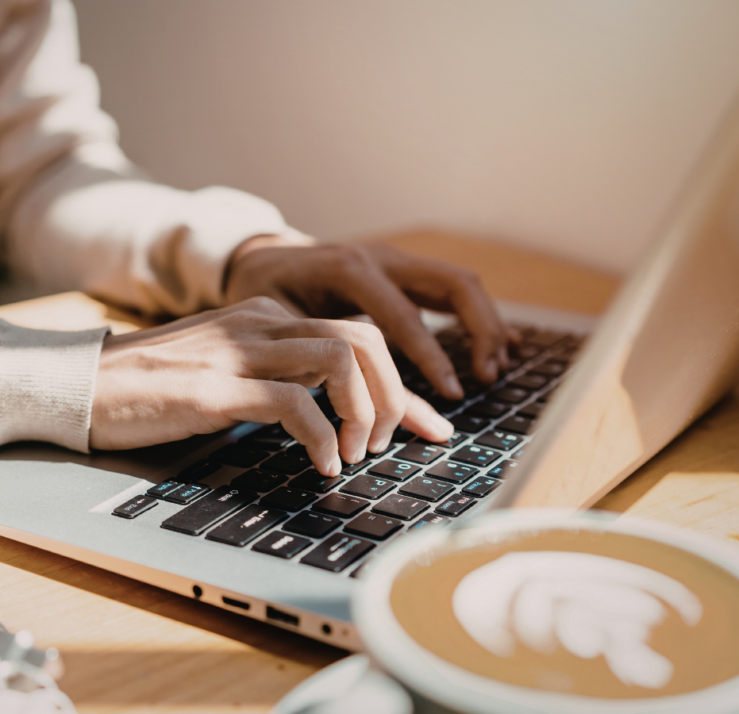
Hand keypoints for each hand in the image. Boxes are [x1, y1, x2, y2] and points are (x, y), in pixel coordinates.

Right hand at [90, 297, 453, 474]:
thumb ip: (276, 376)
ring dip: (366, 412)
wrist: (81, 384)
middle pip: (363, 338)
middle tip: (388, 443)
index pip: (356, 334)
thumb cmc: (151, 388)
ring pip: (339, 357)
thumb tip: (331, 412)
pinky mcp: (214, 387)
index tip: (429, 426)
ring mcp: (237, 351)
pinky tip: (323, 465)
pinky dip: (324, 437)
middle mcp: (258, 323)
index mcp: (264, 316)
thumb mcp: (225, 370)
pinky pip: (294, 402)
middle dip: (394, 394)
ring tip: (357, 453)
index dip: (402, 385)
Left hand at [224, 235, 515, 398]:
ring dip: (486, 323)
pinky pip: (452, 288)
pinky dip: (477, 316)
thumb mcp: (284, 329)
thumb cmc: (266, 296)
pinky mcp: (405, 270)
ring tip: (496, 366)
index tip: (452, 393)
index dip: (432, 357)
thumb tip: (351, 413)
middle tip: (488, 375)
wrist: (260, 258)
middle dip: (480, 330)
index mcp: (350, 269)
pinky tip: (500, 344)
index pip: (406, 316)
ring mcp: (397, 259)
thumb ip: (324, 362)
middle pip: (454, 284)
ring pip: (461, 283)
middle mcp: (382, 257)